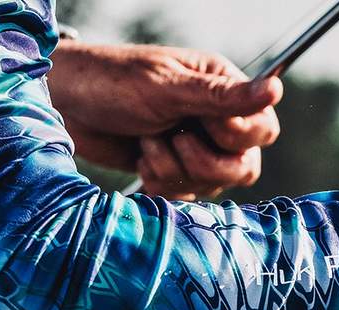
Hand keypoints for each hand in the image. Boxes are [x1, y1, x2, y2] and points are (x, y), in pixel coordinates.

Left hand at [48, 40, 282, 199]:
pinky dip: (162, 182)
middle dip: (203, 162)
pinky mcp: (175, 170)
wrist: (62, 107)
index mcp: (223, 87)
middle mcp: (217, 119)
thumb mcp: (168, 88)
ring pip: (214, 185)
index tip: (196, 121)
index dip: (235, 136)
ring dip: (174, 169)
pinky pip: (187, 197)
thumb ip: (224, 96)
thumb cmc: (111, 83)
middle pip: (246, 166)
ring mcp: (197, 147)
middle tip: (172, 138)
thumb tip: (276, 87)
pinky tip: (141, 157)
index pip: (264, 129)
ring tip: (147, 141)